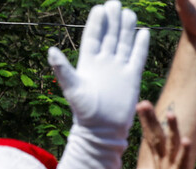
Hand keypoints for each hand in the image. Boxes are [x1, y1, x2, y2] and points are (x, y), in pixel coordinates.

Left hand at [48, 1, 149, 134]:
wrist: (103, 129)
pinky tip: (143, 32)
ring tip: (129, 13)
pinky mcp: (132, 78)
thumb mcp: (72, 88)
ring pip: (124, 44)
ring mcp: (119, 69)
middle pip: (110, 36)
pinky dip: (141, 45)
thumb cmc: (85, 111)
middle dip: (113, 20)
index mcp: (88, 62)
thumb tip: (51, 50)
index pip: (93, 37)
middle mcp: (104, 63)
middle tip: (115, 3)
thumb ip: (63, 69)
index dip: (96, 23)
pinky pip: (138, 58)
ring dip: (126, 29)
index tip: (100, 9)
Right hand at [137, 101, 195, 168]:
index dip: (147, 121)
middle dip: (150, 120)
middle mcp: (162, 165)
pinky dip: (184, 151)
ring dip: (171, 130)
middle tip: (143, 103)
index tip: (141, 104)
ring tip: (171, 114)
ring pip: (170, 147)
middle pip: (155, 138)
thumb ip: (171, 162)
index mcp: (160, 163)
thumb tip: (172, 151)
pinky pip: (182, 163)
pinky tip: (187, 140)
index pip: (151, 138)